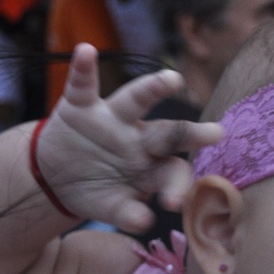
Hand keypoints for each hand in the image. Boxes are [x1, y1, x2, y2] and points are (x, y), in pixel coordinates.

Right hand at [35, 44, 222, 230]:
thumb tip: (144, 221)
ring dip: (154, 88)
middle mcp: (140, 138)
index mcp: (153, 167)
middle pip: (170, 134)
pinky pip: (82, 84)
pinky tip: (87, 52)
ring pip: (136, 100)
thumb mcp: (112, 206)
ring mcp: (112, 119)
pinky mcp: (81, 105)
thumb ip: (128, 213)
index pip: (174, 172)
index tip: (174, 203)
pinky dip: (83, 68)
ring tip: (172, 79)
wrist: (56, 178)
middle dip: (192, 134)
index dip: (177, 187)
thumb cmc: (97, 191)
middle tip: (217, 134)